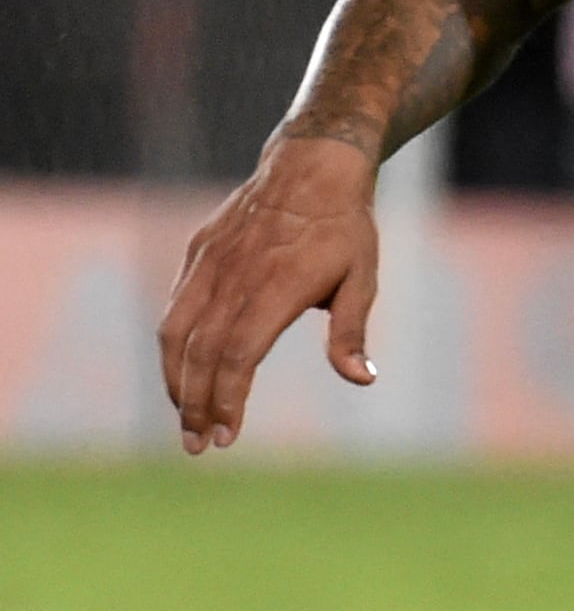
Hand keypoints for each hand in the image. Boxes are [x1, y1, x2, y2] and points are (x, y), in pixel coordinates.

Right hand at [158, 136, 383, 453]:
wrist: (313, 165)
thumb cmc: (345, 227)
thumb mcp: (363, 276)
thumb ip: (352, 332)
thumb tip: (363, 379)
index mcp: (278, 287)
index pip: (238, 356)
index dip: (227, 400)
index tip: (228, 435)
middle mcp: (236, 277)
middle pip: (201, 354)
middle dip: (194, 406)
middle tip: (198, 445)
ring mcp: (211, 264)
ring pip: (176, 333)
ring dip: (176, 381)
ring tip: (185, 418)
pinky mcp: (199, 253)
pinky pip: (176, 308)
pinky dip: (173, 346)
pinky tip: (181, 373)